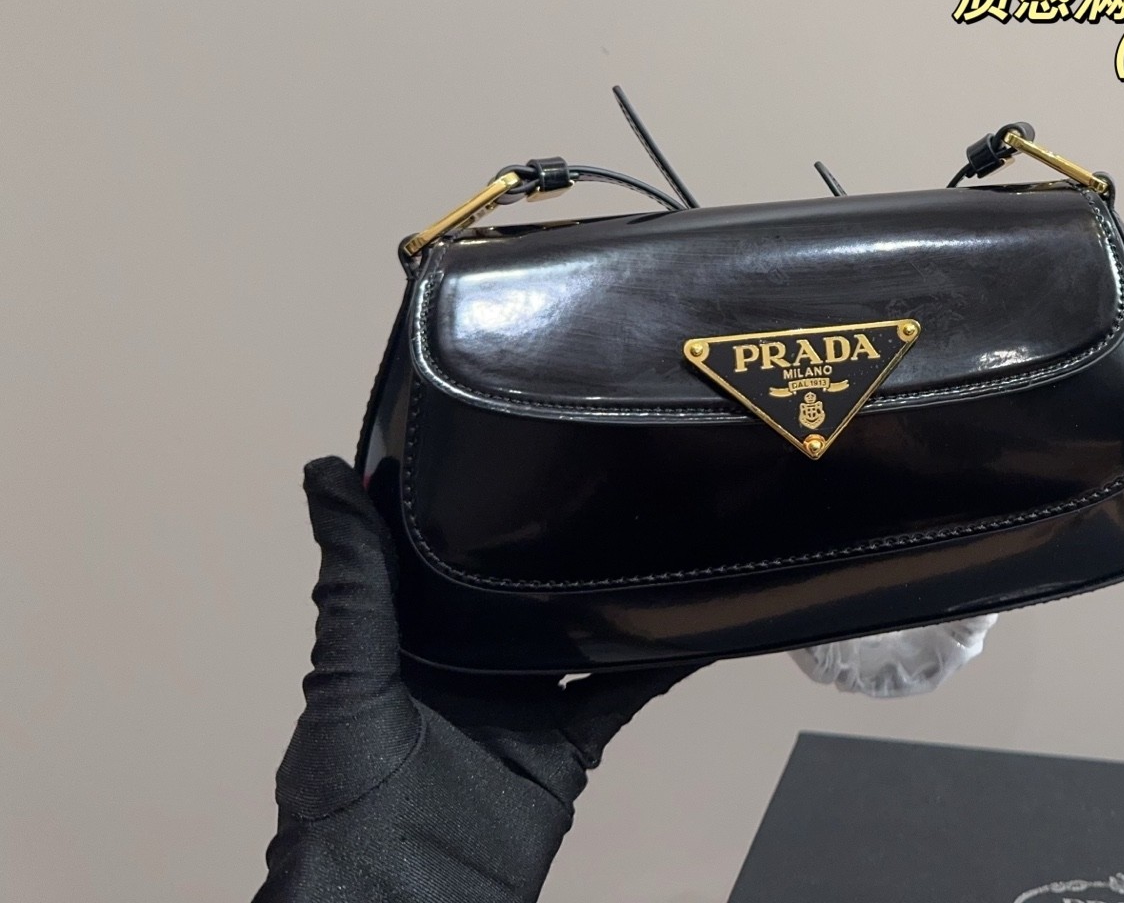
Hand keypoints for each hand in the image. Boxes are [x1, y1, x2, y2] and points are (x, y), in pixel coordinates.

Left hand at [256, 457, 697, 902]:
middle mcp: (463, 668)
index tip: (501, 428)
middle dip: (550, 540)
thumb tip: (325, 473)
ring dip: (609, 594)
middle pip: (515, 591)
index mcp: (403, 645)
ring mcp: (517, 709)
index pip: (437, 557)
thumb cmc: (350, 796)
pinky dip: (658, 664)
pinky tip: (696, 624)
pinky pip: (618, 698)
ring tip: (657, 525)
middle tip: (602, 464)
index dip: (463, 502)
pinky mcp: (562, 752)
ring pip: (574, 635)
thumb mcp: (347, 677)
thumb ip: (351, 583)